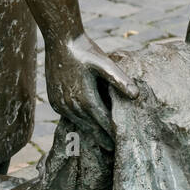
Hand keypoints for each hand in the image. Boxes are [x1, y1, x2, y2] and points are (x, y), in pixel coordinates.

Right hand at [45, 34, 137, 149]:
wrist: (60, 40)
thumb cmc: (86, 50)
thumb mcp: (105, 63)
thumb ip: (120, 80)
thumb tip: (136, 95)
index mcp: (86, 98)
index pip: (103, 123)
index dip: (113, 133)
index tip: (122, 142)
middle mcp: (71, 105)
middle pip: (90, 128)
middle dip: (102, 138)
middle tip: (113, 150)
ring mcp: (60, 103)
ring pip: (78, 123)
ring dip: (89, 131)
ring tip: (101, 139)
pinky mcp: (54, 100)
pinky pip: (68, 116)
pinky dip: (78, 121)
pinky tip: (85, 123)